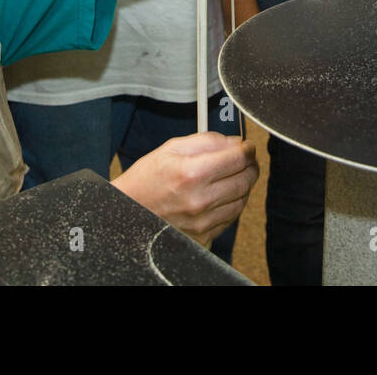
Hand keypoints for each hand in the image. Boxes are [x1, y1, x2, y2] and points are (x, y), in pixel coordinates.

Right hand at [112, 131, 258, 244]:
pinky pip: (231, 218)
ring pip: (242, 200)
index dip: (248, 149)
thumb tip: (234, 142)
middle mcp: (200, 200)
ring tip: (230, 177)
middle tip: (244, 160)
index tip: (247, 147)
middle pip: (246, 179)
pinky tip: (220, 195)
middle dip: (250, 166)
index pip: (238, 158)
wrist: (127, 214)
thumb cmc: (145, 180)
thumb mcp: (171, 149)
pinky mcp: (203, 236)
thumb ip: (206, 141)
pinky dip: (231, 204)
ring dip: (242, 185)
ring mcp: (203, 221)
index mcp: (192, 173)